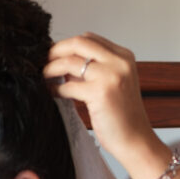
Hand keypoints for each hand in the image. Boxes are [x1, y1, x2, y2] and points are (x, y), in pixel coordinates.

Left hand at [45, 33, 163, 166]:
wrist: (135, 140)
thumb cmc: (123, 116)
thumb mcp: (112, 84)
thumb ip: (92, 69)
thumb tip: (63, 60)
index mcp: (124, 57)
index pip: (90, 38)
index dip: (68, 44)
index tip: (55, 54)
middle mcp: (119, 62)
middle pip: (79, 43)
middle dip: (56, 50)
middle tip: (44, 61)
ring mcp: (110, 76)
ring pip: (70, 61)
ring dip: (52, 68)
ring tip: (44, 77)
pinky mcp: (100, 93)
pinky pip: (68, 86)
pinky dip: (56, 89)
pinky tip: (53, 93)